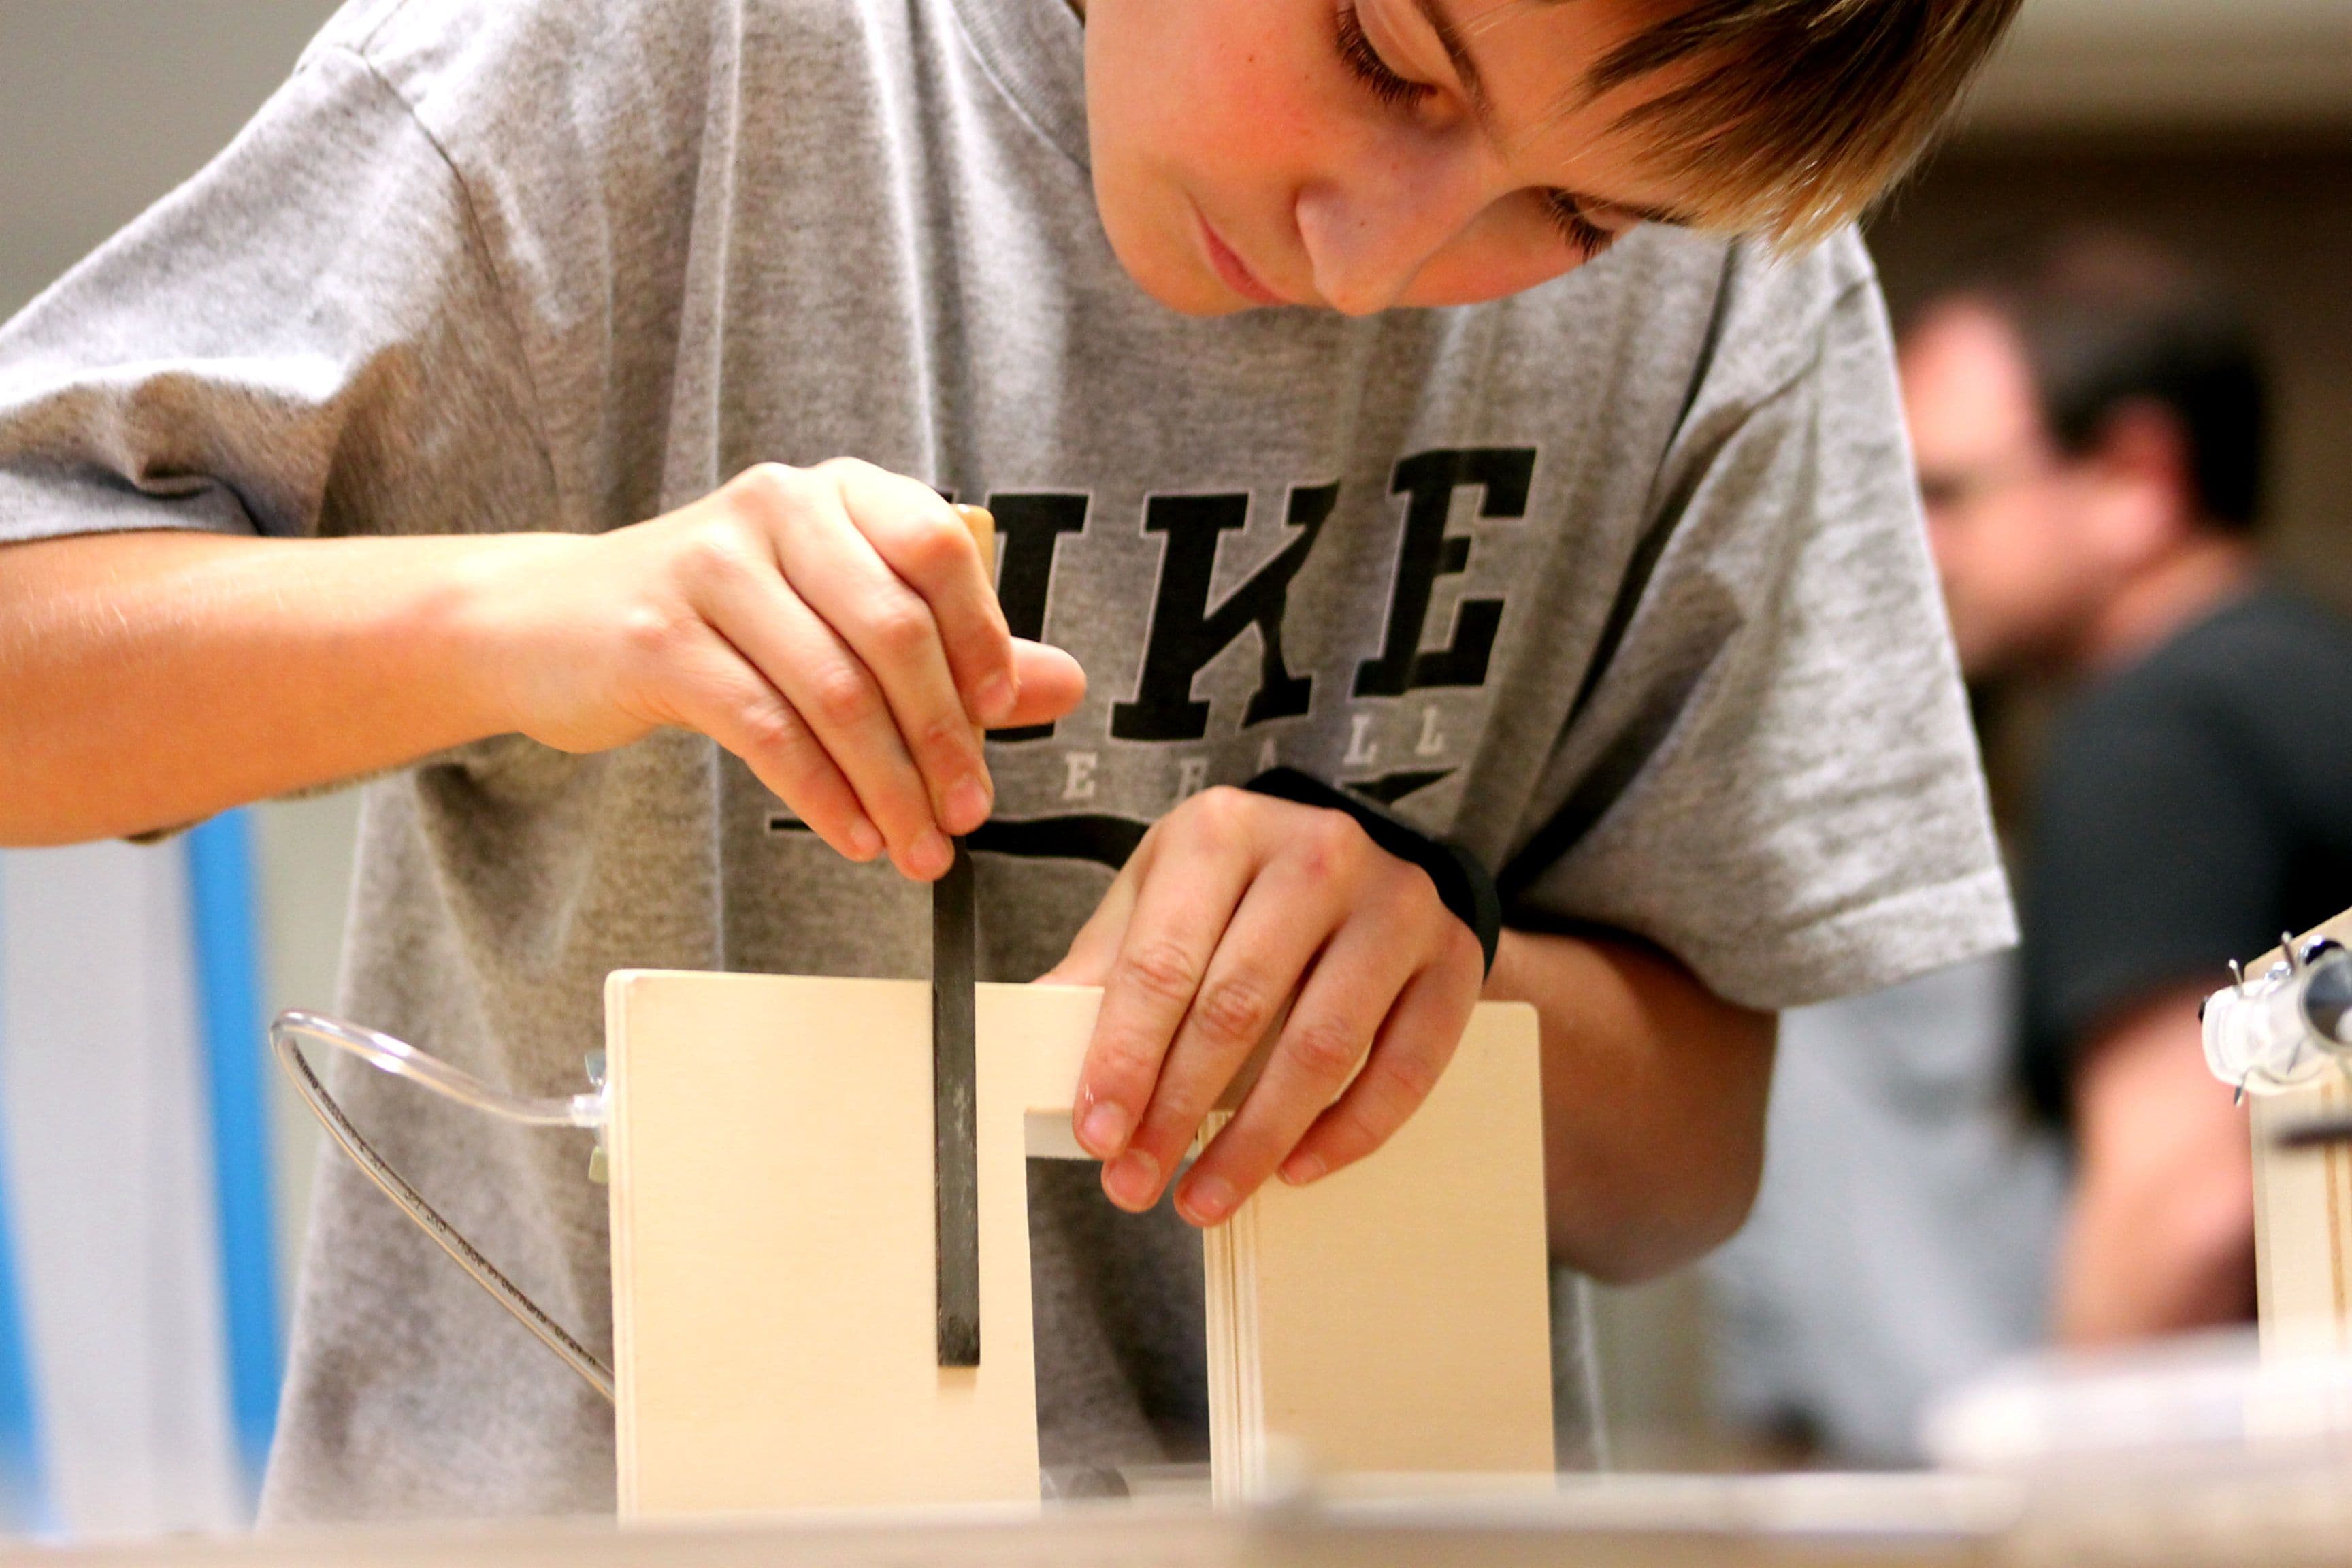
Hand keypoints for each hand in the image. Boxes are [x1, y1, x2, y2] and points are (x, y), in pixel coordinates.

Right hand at [478, 461, 1084, 879]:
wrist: (549, 623)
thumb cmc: (714, 620)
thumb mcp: (834, 616)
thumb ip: (948, 648)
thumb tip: (1062, 685)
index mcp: (837, 494)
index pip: (938, 548)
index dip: (983, 636)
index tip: (1003, 715)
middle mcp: (778, 509)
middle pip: (892, 631)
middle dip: (942, 739)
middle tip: (969, 814)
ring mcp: (710, 568)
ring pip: (832, 691)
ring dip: (888, 786)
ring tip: (917, 847)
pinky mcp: (658, 638)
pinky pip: (765, 729)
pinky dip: (822, 795)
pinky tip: (853, 835)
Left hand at [1041, 786, 1484, 1225]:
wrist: (1362, 866)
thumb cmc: (1242, 890)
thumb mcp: (1162, 898)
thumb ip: (1106, 965)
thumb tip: (1035, 1034)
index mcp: (1222, 831)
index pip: (1162, 960)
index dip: (1124, 1057)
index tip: (1097, 1134)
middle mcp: (1316, 853)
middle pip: (1237, 1006)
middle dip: (1177, 1110)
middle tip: (1136, 1183)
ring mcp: (1394, 903)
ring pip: (1321, 1044)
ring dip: (1256, 1139)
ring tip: (1204, 1196)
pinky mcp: (1452, 956)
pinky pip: (1404, 1066)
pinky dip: (1348, 1132)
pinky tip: (1294, 1170)